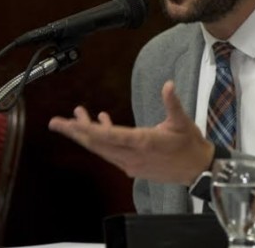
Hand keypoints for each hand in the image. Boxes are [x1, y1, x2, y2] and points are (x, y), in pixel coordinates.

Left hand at [48, 80, 214, 184]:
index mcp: (143, 142)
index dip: (87, 129)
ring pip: (102, 149)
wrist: (198, 170)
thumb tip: (168, 85)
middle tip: (56, 123)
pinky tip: (100, 123)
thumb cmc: (190, 146)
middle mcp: (132, 156)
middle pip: (97, 144)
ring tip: (75, 117)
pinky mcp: (133, 166)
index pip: (108, 136)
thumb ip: (172, 103)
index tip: (70, 123)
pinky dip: (102, 139)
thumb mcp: (183, 122)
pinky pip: (111, 152)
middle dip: (75, 132)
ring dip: (87, 134)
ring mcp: (131, 163)